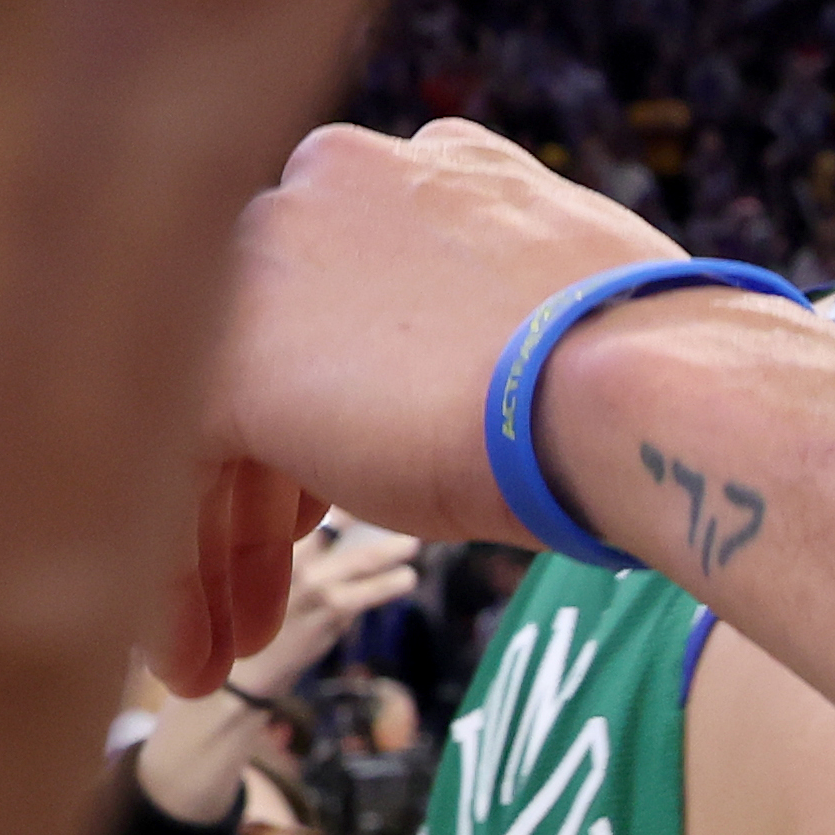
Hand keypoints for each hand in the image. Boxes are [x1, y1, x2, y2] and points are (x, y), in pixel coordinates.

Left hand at [177, 120, 684, 681]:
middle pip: (261, 360)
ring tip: (224, 662)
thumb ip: (512, 332)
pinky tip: (196, 660)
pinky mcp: (235, 357)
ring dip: (207, 552)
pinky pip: (170, 473)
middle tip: (264, 603)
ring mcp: (274, 259)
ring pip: (204, 417)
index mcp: (422, 172)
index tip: (320, 518)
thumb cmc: (664, 380)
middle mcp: (331, 185)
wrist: (647, 392)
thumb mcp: (580, 322)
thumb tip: (517, 388)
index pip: (333, 303)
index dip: (324, 421)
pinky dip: (171, 576)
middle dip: (254, 501)